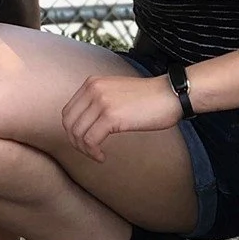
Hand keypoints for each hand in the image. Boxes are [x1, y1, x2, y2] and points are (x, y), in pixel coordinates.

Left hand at [60, 72, 182, 162]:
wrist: (171, 94)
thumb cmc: (148, 98)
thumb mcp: (116, 92)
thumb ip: (99, 100)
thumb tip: (86, 122)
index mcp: (92, 83)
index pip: (68, 111)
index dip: (72, 131)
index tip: (85, 142)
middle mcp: (93, 89)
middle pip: (69, 123)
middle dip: (75, 142)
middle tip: (89, 152)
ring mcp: (101, 101)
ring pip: (77, 133)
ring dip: (84, 150)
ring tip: (97, 155)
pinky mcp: (111, 116)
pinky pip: (90, 140)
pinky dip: (93, 152)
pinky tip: (102, 156)